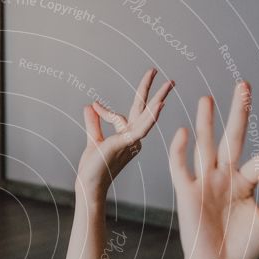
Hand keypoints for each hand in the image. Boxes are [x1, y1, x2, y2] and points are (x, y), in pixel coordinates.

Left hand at [78, 68, 173, 193]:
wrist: (89, 185)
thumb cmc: (93, 169)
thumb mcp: (93, 140)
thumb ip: (94, 123)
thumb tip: (89, 105)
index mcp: (126, 137)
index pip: (121, 116)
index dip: (106, 111)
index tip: (94, 106)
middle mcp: (133, 139)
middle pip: (144, 110)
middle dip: (153, 91)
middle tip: (161, 73)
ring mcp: (132, 141)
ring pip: (147, 116)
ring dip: (158, 98)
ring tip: (169, 83)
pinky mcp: (128, 144)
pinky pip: (143, 128)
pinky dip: (151, 116)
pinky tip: (160, 104)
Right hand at [169, 82, 258, 258]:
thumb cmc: (244, 249)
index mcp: (245, 183)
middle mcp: (224, 178)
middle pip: (231, 138)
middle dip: (237, 113)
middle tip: (242, 86)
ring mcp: (204, 183)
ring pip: (205, 146)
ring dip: (206, 123)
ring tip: (206, 99)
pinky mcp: (187, 193)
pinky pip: (180, 168)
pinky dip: (179, 151)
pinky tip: (182, 133)